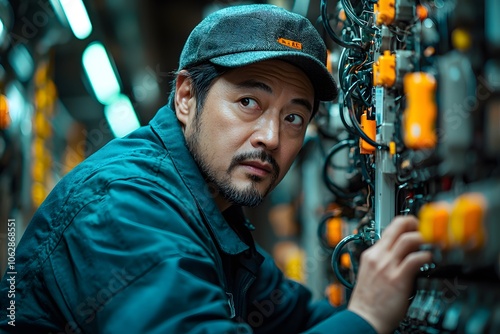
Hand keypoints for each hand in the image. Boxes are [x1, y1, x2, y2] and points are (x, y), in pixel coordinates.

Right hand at [347, 215, 431, 333]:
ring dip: (423, 239)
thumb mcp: (371, 274)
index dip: (404, 224)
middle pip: (398, 226)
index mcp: (371, 255)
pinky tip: (430, 259)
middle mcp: (379, 257)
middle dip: (414, 223)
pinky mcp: (398, 279)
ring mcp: (388, 267)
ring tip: (431, 244)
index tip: (414, 226)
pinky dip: (426, 256)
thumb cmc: (368, 302)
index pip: (389, 229)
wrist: (364, 319)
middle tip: (425, 229)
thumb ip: (383, 263)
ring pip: (408, 239)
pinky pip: (415, 260)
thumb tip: (401, 257)